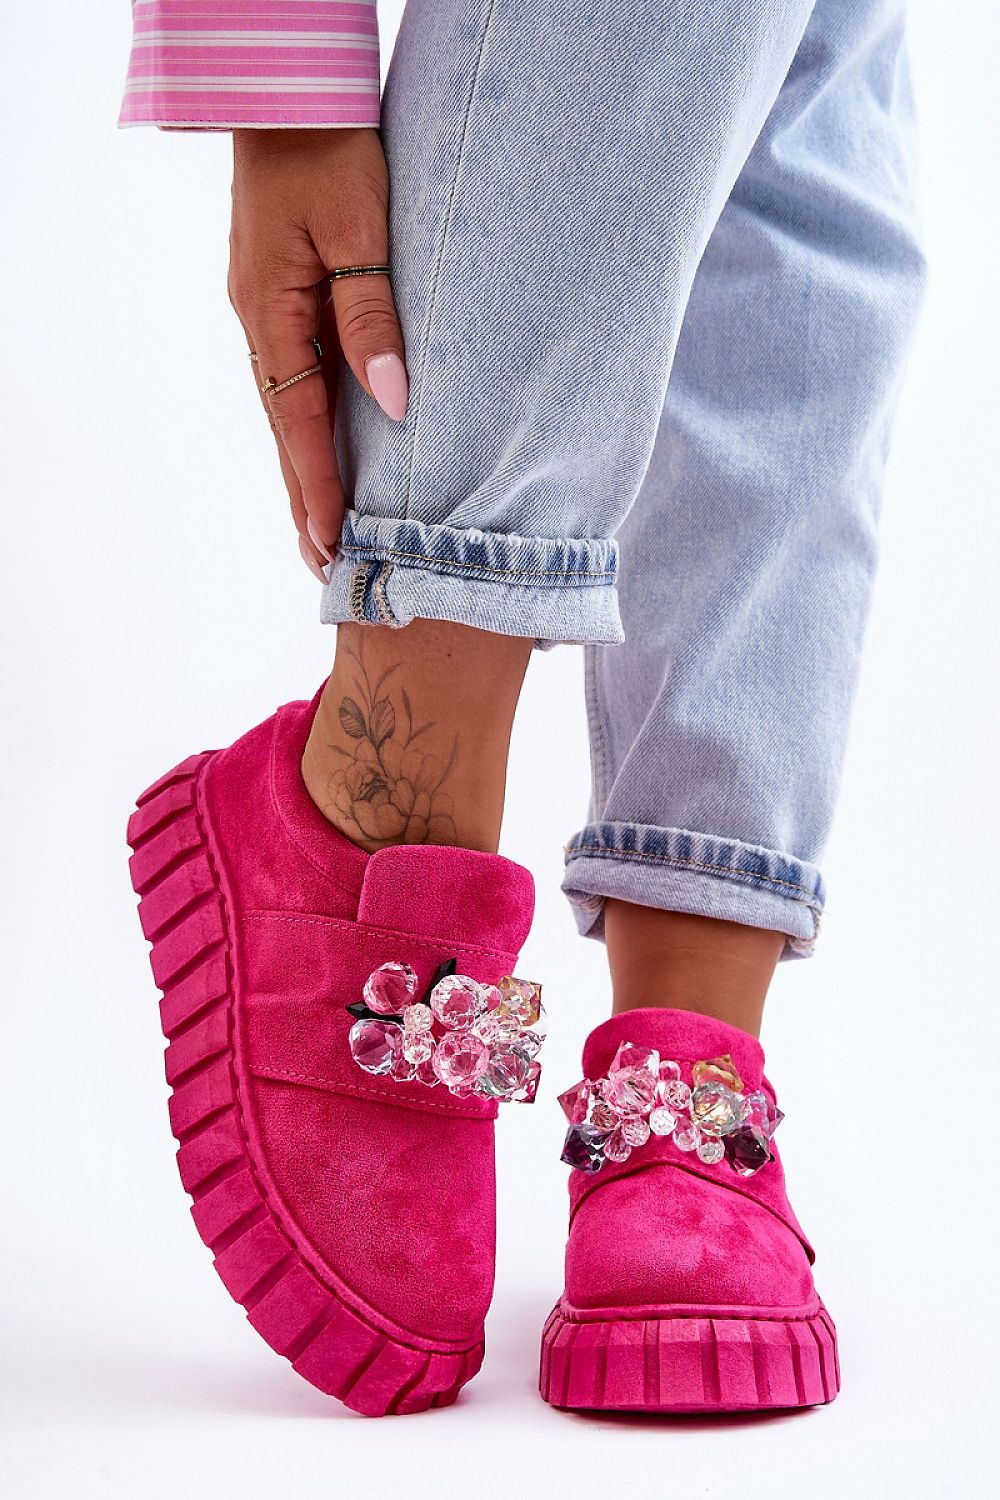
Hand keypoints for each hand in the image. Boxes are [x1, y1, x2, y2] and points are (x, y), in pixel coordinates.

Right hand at [228, 128, 406, 576]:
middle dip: (306, 501)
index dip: (318, 488)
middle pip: (286, 431)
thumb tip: (392, 401)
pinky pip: (299, 381)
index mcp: (272, 313)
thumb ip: (372, 315)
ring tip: (324, 532)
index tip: (333, 544)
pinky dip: (311, 430)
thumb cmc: (330, 150)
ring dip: (306, 473)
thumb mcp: (360, 229)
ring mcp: (268, 314)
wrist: (288, 94)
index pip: (299, 423)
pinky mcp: (284, 301)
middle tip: (325, 568)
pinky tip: (326, 455)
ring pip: (290, 411)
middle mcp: (263, 324)